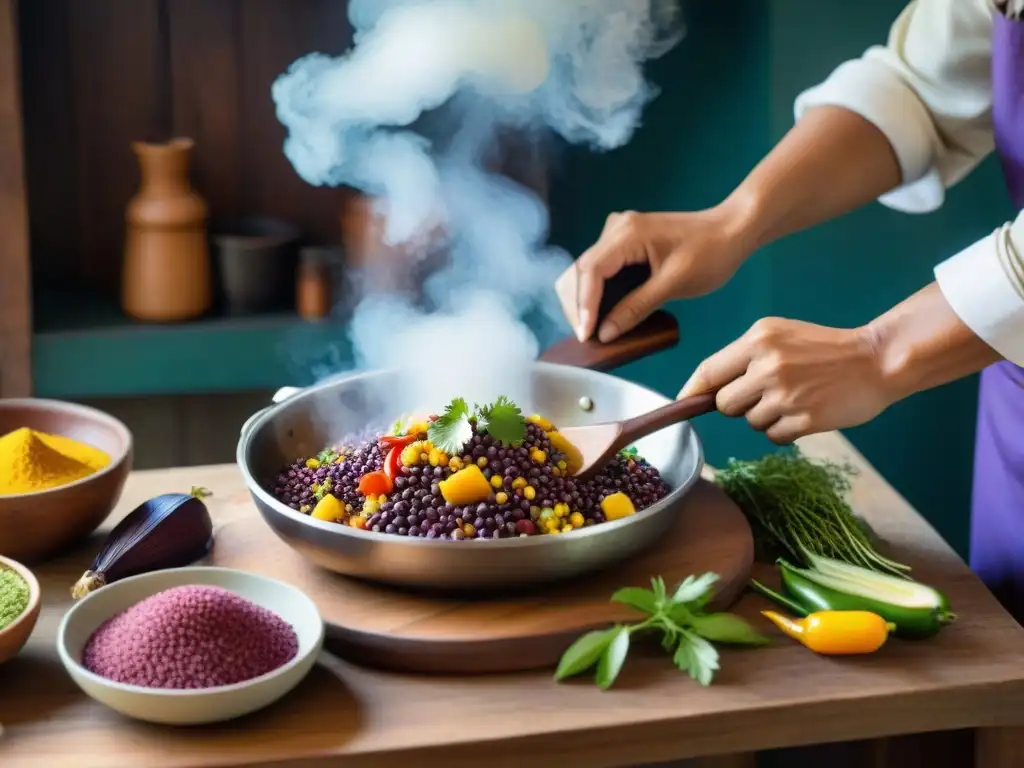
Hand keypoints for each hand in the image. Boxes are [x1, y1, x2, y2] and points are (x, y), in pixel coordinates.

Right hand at [554, 205, 751, 342]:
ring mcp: (618, 233)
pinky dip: (598, 293)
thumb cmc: (710, 253)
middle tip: (587, 338)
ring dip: (586, 301)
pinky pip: (601, 270)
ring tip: (592, 331)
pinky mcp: (624, 243)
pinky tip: (603, 315)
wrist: (732, 230)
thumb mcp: (673, 284)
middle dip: (579, 306)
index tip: (586, 335)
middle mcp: (615, 228)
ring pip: (586, 272)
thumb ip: (635, 308)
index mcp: (626, 233)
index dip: (584, 306)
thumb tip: (605, 333)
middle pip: (581, 271)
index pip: (590, 271)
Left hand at [678, 317, 893, 443]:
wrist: (875, 360)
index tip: (682, 403)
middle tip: (764, 394)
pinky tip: (804, 411)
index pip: (709, 371)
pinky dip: (784, 430)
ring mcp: (786, 394)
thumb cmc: (822, 348)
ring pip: (749, 421)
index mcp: (758, 340)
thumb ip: (741, 357)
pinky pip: (772, 435)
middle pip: (723, 404)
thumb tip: (700, 390)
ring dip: (765, 416)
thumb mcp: (779, 335)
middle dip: (738, 404)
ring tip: (793, 397)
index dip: (692, 391)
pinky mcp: (804, 419)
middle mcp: (767, 366)